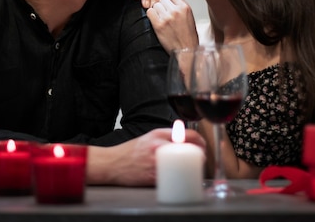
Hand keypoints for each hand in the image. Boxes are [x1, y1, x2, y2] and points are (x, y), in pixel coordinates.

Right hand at [86, 127, 204, 185]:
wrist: (112, 164)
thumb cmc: (130, 152)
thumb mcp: (148, 137)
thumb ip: (165, 136)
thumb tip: (184, 138)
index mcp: (158, 134)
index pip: (189, 134)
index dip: (200, 141)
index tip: (202, 147)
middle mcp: (158, 146)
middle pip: (190, 149)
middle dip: (200, 156)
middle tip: (200, 160)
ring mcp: (157, 162)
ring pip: (184, 164)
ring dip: (192, 168)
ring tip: (192, 170)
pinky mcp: (154, 177)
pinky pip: (173, 177)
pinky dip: (179, 178)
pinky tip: (180, 178)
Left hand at [146, 0, 198, 51]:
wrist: (185, 50)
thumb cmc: (188, 35)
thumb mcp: (189, 16)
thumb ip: (180, 6)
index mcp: (185, 7)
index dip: (170, 0)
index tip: (169, 6)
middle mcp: (176, 11)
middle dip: (163, 6)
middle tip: (165, 14)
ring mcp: (166, 17)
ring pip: (155, 5)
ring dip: (157, 11)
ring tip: (161, 19)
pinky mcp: (158, 25)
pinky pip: (149, 12)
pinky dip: (151, 15)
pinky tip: (156, 21)